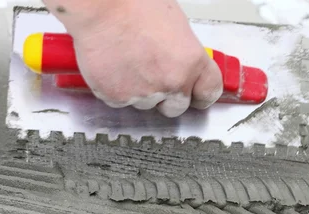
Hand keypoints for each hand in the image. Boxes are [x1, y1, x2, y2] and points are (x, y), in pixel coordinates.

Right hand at [47, 0, 222, 116]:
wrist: (100, 5)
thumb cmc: (134, 5)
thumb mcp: (176, 27)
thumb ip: (184, 55)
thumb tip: (184, 68)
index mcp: (192, 62)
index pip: (209, 92)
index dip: (200, 95)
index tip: (195, 96)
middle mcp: (172, 82)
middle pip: (176, 108)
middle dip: (167, 97)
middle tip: (153, 75)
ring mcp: (144, 93)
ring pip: (146, 105)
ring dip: (140, 92)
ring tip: (129, 62)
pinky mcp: (117, 97)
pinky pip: (121, 101)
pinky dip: (116, 89)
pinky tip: (114, 66)